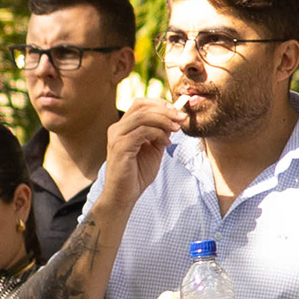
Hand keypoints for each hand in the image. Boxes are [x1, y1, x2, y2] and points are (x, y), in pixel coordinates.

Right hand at [100, 98, 182, 212]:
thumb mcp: (154, 149)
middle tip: (181, 117)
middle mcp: (117, 128)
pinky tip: (166, 143)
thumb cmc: (137, 173)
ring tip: (177, 129)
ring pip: (143, 117)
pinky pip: (143, 132)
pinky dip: (158, 134)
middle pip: (142, 107)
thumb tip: (174, 120)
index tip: (177, 111)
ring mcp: (117, 137)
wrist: (124, 195)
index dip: (159, 103)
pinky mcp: (120, 147)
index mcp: (124, 127)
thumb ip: (161, 134)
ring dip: (164, 120)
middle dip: (165, 110)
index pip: (140, 104)